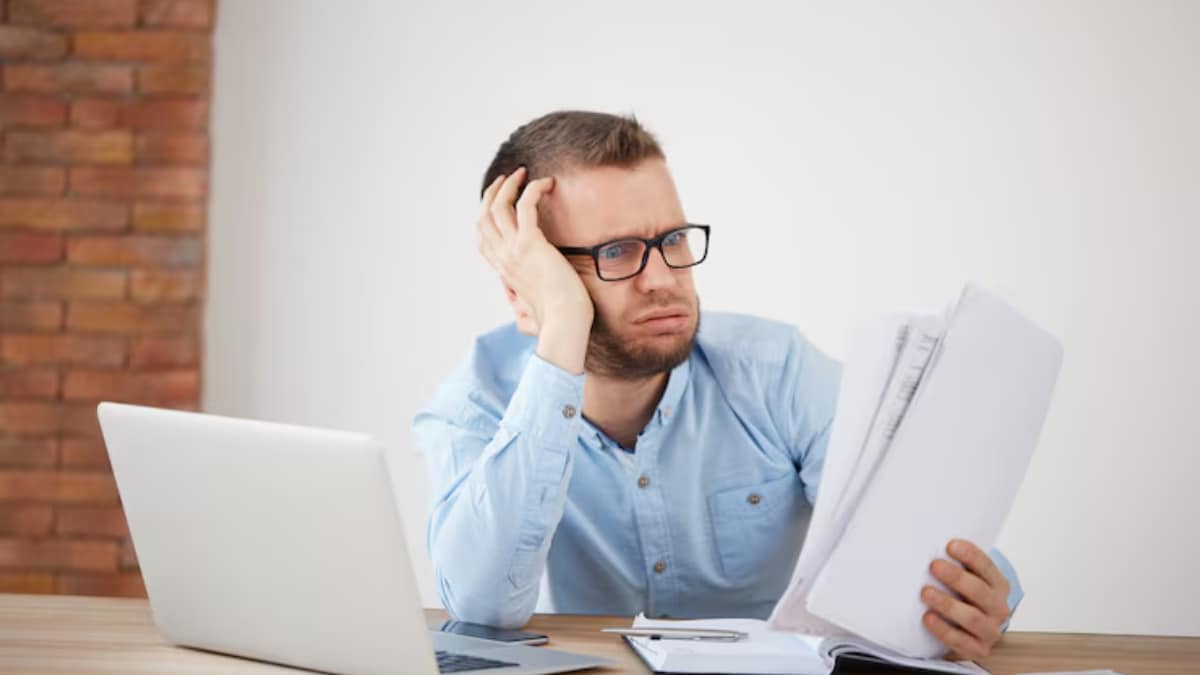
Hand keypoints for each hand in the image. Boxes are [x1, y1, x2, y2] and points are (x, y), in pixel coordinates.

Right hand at [476, 167, 592, 372]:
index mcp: (503, 271)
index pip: (483, 237)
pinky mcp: (531, 244)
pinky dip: (533, 189)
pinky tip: (547, 183)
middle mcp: (503, 258)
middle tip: (508, 178)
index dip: (486, 214)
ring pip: (498, 206)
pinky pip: (525, 205)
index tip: (498, 200)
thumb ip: (525, 299)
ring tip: (523, 173)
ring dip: (509, 184)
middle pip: (484, 216)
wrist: (564, 323)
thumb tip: (523, 309)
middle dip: (493, 192)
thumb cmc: (557, 318)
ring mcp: (513, 250)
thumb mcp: (533, 305)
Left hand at [920, 539, 1011, 660]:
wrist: (971, 633)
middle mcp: (998, 608)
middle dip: (956, 577)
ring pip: (972, 617)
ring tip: (926, 592)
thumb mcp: (967, 580)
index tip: (951, 546)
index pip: (987, 567)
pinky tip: (928, 618)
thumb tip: (927, 546)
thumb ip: (956, 565)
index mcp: (998, 585)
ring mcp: (990, 630)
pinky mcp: (978, 650)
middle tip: (934, 566)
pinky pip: (961, 641)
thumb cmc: (965, 599)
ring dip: (948, 604)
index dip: (970, 555)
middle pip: (979, 591)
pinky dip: (943, 629)